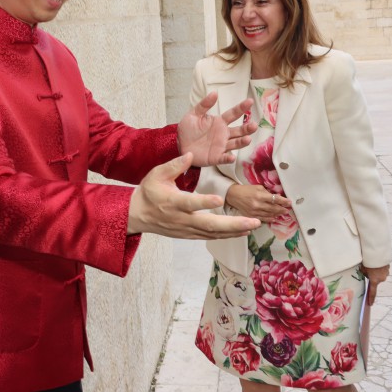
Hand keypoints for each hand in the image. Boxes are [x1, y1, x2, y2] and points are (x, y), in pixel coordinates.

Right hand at [127, 153, 260, 238]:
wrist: (138, 215)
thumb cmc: (149, 192)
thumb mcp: (157, 174)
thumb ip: (174, 166)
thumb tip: (191, 155)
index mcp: (172, 202)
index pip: (190, 203)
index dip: (204, 202)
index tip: (219, 199)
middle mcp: (181, 218)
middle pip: (209, 225)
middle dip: (233, 224)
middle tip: (252, 222)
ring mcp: (186, 229)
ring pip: (213, 233)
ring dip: (234, 230)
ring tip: (253, 225)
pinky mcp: (189, 234)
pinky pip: (211, 236)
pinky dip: (227, 235)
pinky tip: (242, 231)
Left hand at [177, 94, 257, 166]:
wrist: (179, 145)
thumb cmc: (188, 129)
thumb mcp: (193, 114)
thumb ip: (204, 104)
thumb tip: (214, 93)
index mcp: (219, 122)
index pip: (233, 114)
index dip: (241, 107)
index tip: (250, 101)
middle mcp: (223, 134)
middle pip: (239, 131)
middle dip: (247, 128)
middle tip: (254, 125)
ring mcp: (221, 146)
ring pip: (235, 143)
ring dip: (242, 142)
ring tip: (248, 139)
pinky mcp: (216, 157)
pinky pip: (223, 158)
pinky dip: (228, 158)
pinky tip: (232, 157)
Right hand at [224, 184, 289, 221]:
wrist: (234, 196)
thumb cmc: (246, 190)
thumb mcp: (257, 187)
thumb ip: (267, 192)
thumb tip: (277, 196)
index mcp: (260, 196)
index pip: (275, 199)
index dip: (283, 201)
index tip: (289, 202)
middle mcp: (258, 205)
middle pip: (274, 208)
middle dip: (282, 209)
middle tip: (288, 210)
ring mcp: (255, 212)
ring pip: (269, 214)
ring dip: (277, 214)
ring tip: (283, 213)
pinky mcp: (251, 216)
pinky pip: (263, 219)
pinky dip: (270, 219)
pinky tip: (274, 218)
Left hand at [361, 264, 389, 304]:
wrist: (377, 253)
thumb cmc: (368, 262)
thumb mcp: (363, 269)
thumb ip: (364, 274)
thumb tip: (367, 274)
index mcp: (374, 281)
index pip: (372, 292)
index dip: (371, 298)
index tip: (370, 304)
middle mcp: (381, 279)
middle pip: (375, 280)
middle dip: (372, 276)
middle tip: (367, 269)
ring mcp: (386, 273)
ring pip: (379, 275)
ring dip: (376, 271)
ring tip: (372, 264)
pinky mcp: (388, 268)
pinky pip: (382, 270)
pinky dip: (379, 268)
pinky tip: (377, 263)